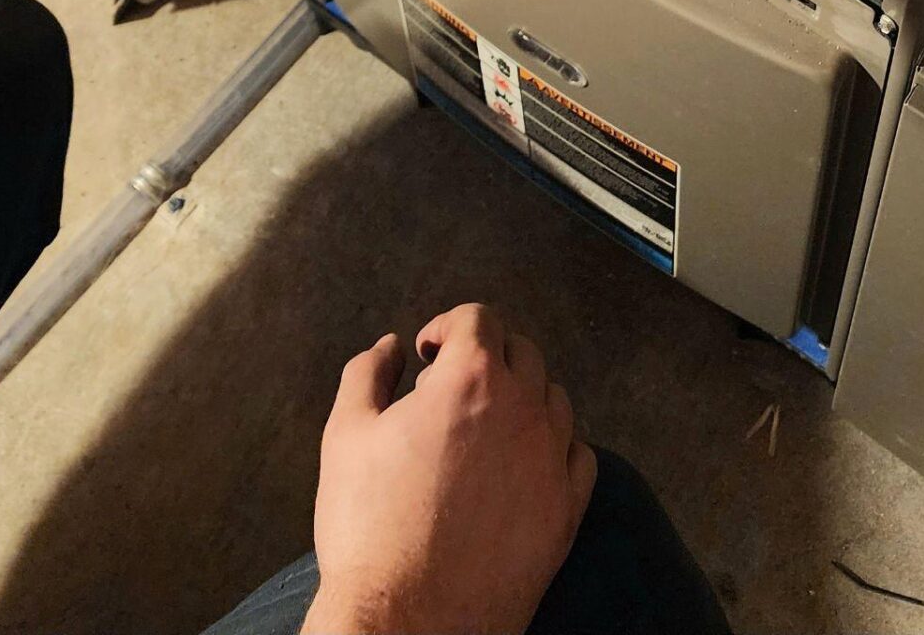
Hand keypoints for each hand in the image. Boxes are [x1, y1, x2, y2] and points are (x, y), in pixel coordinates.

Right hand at [304, 304, 596, 634]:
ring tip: (484, 429)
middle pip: (522, 351)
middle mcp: (522, 408)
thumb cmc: (369, 527)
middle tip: (449, 392)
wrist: (406, 621)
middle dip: (486, 357)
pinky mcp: (567, 509)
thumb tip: (390, 346)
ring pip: (554, 398)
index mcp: (470, 379)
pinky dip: (554, 447)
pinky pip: (577, 454)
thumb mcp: (346, 436)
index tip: (429, 354)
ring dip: (522, 398)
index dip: (448, 326)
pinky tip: (522, 466)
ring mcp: (551, 459)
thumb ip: (367, 373)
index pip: (478, 318)